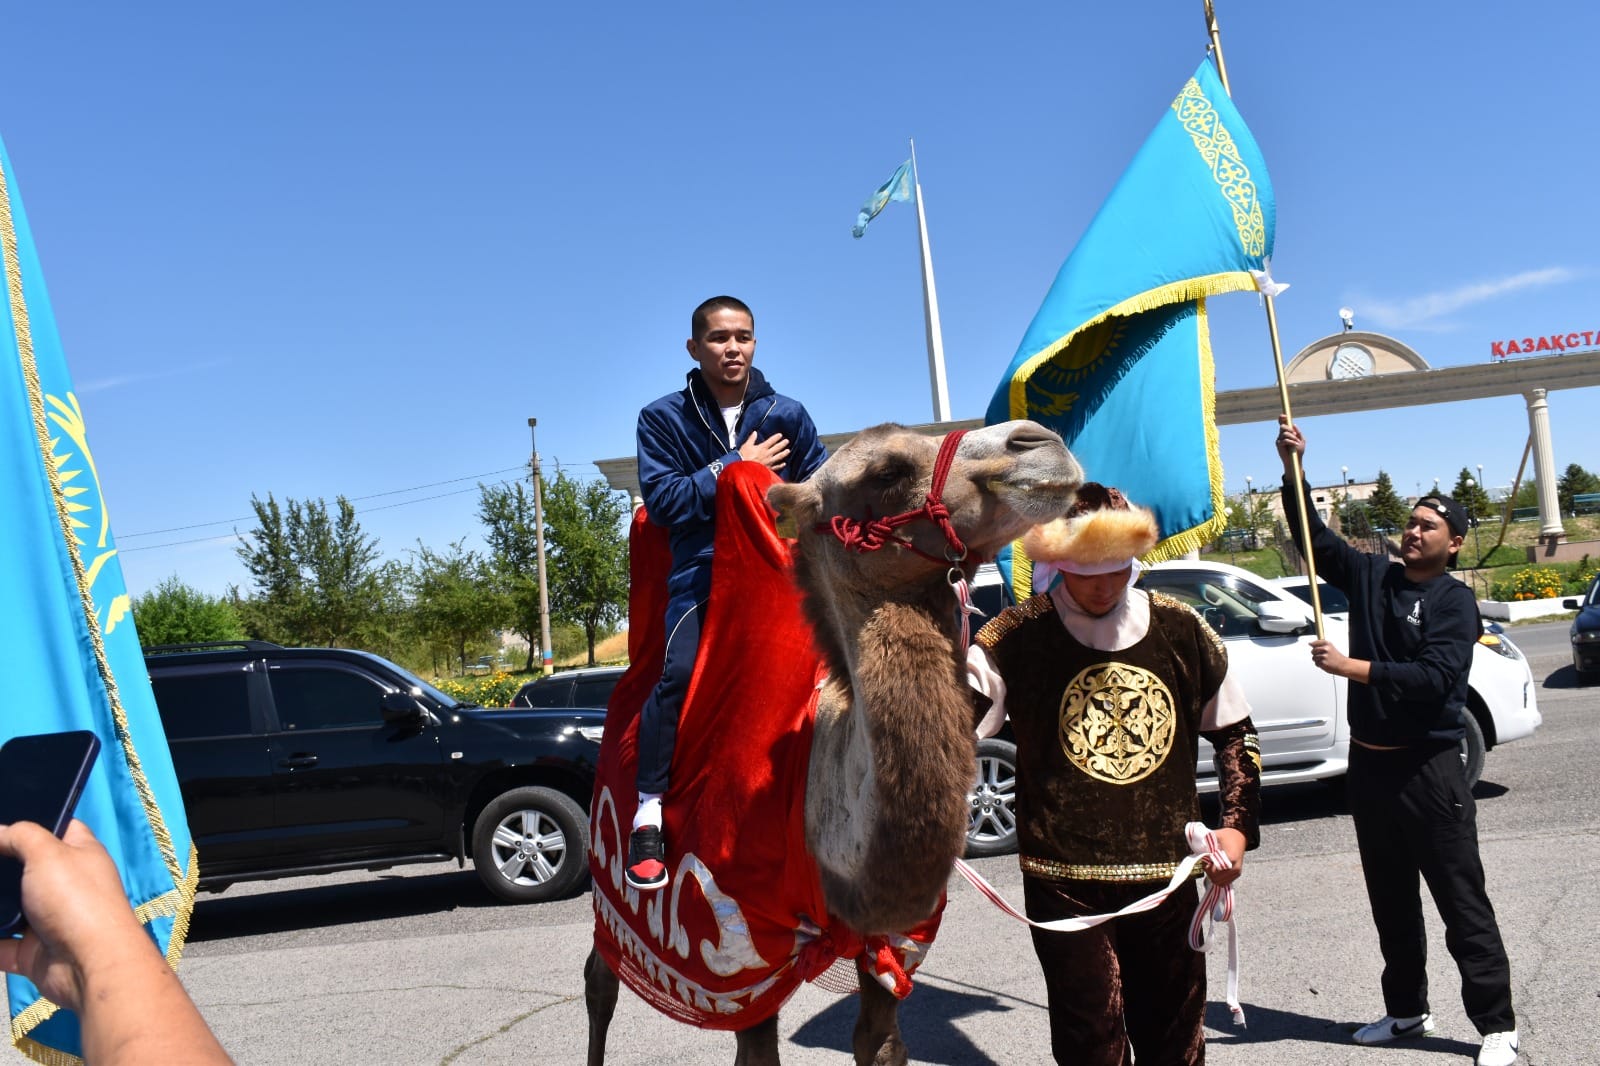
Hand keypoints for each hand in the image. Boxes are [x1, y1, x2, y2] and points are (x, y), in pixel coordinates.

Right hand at [0, 820, 152, 1011]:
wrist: (88, 963)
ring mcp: (48, 920)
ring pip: (10, 907)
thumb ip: (22, 836)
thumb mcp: (48, 853)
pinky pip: (1, 944)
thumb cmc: (75, 898)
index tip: (2, 820)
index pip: (58, 829)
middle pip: (27, 869)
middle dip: (1, 865)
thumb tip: (0, 830)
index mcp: (81, 855)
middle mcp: (67, 885)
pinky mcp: (32, 952)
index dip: (32, 820)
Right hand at [739, 432, 790, 472]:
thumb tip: (754, 433)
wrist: (743, 469)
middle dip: (782, 444)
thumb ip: (751, 439)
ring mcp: (769, 462)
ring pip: (779, 457)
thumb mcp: (746, 446)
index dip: (776, 437)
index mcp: (762, 448)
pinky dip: (780, 465)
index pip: (771, 441)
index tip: (780, 435)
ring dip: (784, 453)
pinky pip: (776, 466)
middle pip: (777, 448)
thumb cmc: (743, 457)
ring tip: (788, 451)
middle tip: (787, 441)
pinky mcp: (768, 468)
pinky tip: (784, 464)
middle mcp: (767, 454)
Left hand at [1206, 827, 1246, 885]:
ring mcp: (1237, 872)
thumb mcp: (1216, 835)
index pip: (1214, 871)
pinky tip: (1216, 869)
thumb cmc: (1227, 836)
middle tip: (1206, 862)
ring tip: (1211, 865)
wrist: (1239, 837)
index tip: (1205, 859)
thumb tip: (1197, 850)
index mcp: (1231, 858)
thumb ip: (1206, 842)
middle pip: (1216, 878)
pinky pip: (1224, 882)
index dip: (1206, 866)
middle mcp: (1235, 868)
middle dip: (1208, 871)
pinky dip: (1218, 878)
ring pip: (1220, 882)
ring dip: (1212, 876)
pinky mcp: (1237, 874)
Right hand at [1275, 414, 1304, 471]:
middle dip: (1289, 429)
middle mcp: (1282, 435)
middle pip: (1282, 427)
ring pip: (1285, 433)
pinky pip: (1285, 440)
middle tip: (1295, 435)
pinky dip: (1291, 442)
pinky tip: (1295, 445)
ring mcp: (1279, 440)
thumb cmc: (1298, 451)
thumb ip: (1298, 433)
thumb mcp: (1301, 440)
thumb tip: (1294, 424)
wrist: (1296, 460)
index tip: (1284, 415)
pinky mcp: (1278, 445)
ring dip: (1293, 438)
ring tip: (1296, 443)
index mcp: (1287, 433)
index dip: (1282, 419)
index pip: (1282, 424)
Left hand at [1309, 638, 1349, 676]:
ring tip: (1325, 660)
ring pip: (1314, 658)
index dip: (1313, 645)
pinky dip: (1319, 664)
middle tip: (1322, 656)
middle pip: (1313, 651)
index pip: (1315, 643)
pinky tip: (1325, 664)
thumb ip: (1321, 645)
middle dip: (1315, 654)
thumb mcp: (1330, 647)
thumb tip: (1310, 643)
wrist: (1343, 665)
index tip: (1311, 645)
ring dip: (1317, 660)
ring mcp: (1324, 656)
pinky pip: (1316, 663)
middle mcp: (1325, 649)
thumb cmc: (1337, 657)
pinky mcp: (1323, 663)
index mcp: (1327, 643)